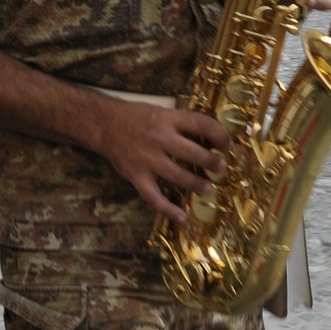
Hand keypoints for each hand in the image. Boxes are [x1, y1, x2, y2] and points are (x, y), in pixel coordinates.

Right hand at [93, 99, 229, 223]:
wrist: (103, 124)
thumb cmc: (136, 116)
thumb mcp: (161, 111)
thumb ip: (182, 124)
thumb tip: (210, 137)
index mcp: (168, 119)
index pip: (202, 124)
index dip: (220, 135)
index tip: (226, 144)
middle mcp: (159, 138)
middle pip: (194, 153)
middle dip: (212, 162)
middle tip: (221, 168)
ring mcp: (147, 159)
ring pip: (178, 176)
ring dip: (197, 184)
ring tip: (208, 189)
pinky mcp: (136, 176)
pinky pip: (154, 197)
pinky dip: (168, 209)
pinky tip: (182, 217)